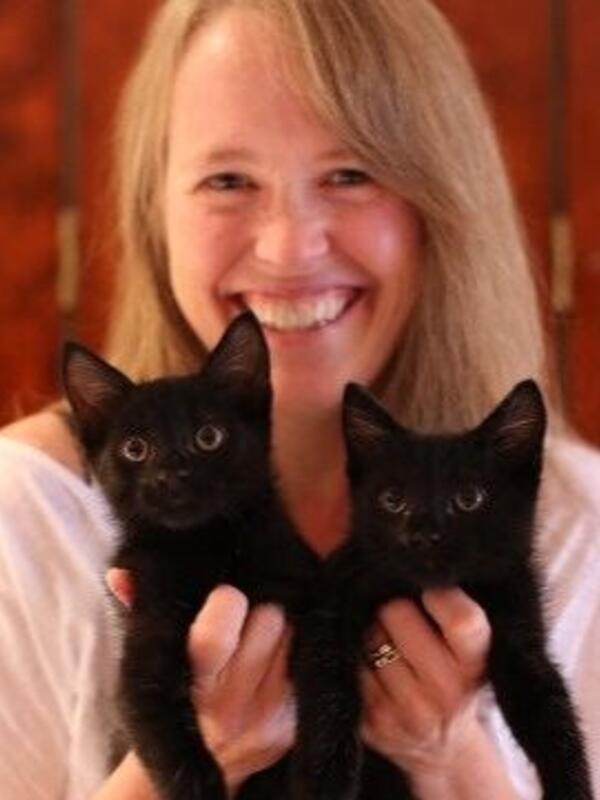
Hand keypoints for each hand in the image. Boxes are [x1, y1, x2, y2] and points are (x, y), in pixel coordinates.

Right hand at [106, 570, 295, 793]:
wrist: (199, 767)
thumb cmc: (176, 697)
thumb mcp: (157, 660)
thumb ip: (139, 611)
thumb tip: (120, 573)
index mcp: (194, 683)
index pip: (217, 632)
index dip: (227, 603)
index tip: (224, 599)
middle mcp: (231, 707)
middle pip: (270, 620)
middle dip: (260, 614)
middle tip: (245, 625)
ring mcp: (268, 719)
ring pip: (294, 636)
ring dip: (281, 635)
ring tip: (259, 647)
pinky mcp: (294, 727)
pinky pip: (309, 665)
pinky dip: (296, 659)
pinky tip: (276, 668)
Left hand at [360, 588, 490, 776]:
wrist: (445, 751)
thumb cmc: (455, 676)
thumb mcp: (471, 647)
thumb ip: (453, 608)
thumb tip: (409, 560)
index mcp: (474, 664)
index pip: (460, 618)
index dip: (439, 595)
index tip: (430, 592)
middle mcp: (446, 692)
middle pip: (395, 612)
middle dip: (394, 608)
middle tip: (402, 620)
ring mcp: (407, 711)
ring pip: (367, 635)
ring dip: (371, 632)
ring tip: (387, 644)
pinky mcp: (373, 723)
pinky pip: (348, 664)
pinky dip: (354, 658)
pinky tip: (370, 665)